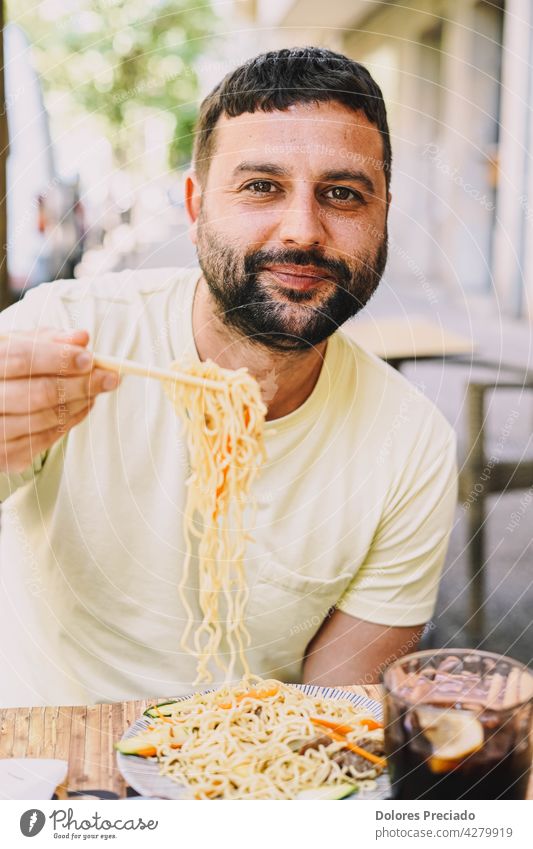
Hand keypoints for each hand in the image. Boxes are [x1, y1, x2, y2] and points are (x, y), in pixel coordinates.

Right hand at [0, 329, 119, 472]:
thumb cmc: (5, 371)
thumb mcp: (17, 347)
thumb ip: (49, 341)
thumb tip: (82, 338)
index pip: (23, 359)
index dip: (60, 359)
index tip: (90, 359)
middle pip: (38, 393)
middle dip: (80, 385)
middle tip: (109, 378)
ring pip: (45, 419)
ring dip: (78, 404)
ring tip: (96, 391)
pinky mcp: (5, 456)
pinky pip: (45, 440)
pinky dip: (69, 422)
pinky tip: (83, 406)